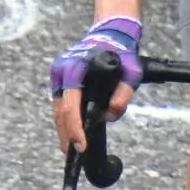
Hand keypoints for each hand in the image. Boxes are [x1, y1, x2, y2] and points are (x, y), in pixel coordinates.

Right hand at [48, 14, 141, 151]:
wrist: (110, 35)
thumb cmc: (122, 53)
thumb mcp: (131, 71)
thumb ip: (124, 93)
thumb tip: (111, 115)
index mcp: (74, 68)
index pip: (70, 105)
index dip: (74, 128)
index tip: (80, 146)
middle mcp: (61, 71)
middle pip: (60, 111)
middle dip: (66, 134)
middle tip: (74, 154)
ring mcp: (58, 75)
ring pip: (58, 109)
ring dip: (64, 129)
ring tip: (71, 149)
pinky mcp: (60, 79)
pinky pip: (61, 103)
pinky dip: (66, 119)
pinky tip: (71, 133)